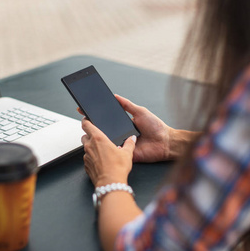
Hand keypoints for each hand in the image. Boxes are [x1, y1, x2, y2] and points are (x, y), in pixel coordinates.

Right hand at [77, 95, 196, 162]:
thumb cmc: (156, 127)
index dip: (95, 115)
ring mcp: (122, 144)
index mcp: (123, 124)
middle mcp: (121, 134)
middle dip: (93, 126)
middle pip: (103, 130)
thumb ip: (127, 105)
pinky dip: (108, 149)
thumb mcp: (140, 111)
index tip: (83, 109)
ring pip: (106, 142)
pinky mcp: (124, 154)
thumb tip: (115, 95)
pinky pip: (114, 152)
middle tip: (84, 120)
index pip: (105, 119)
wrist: (166, 142)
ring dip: (99, 138)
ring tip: (89, 131)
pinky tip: (102, 144)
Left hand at [81, 118, 135, 186]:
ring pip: (85, 147)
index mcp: (98, 138)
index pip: (86, 124)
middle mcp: (90, 146)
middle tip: (99, 138)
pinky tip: (101, 161)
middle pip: (85, 135)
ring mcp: (86, 156)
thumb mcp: (127, 153)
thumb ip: (129, 143)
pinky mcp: (86, 165)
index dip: (86, 120)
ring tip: (102, 151)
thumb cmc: (117, 168)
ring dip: (91, 147)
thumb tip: (132, 138)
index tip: (87, 119)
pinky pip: (87, 158)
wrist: (110, 183)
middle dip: (90, 135)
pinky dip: (92, 158)